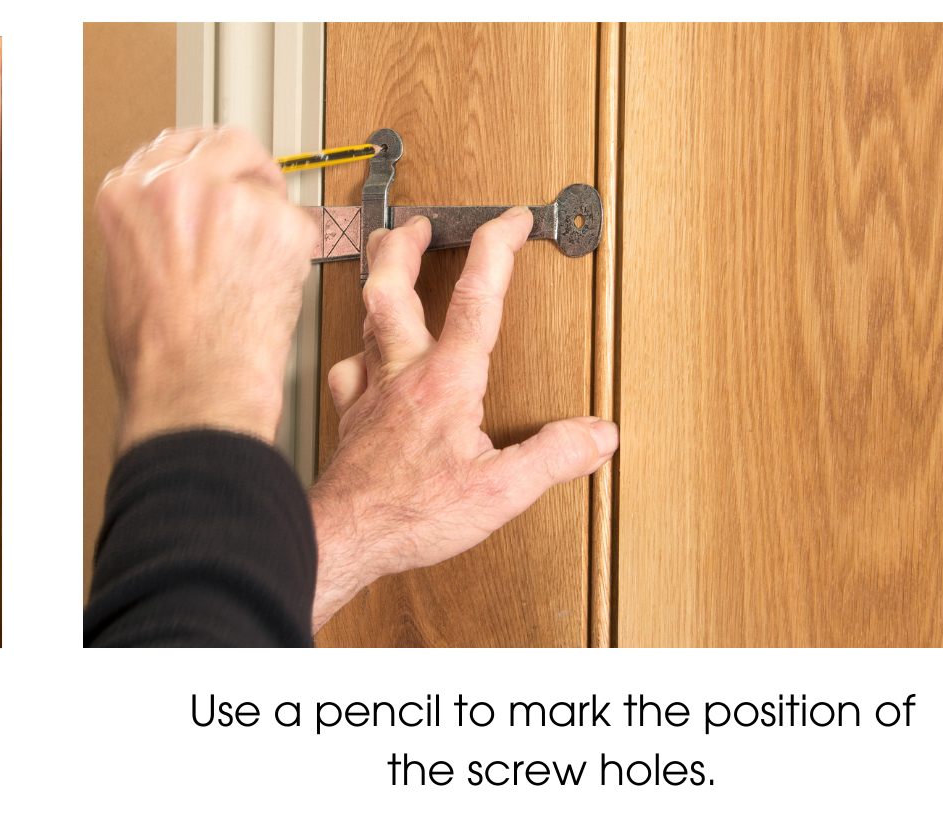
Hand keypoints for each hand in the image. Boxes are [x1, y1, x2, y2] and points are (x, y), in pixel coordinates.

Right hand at [96, 126, 317, 450]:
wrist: (194, 389)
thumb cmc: (156, 354)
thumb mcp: (122, 272)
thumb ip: (147, 226)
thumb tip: (174, 217)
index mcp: (127, 195)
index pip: (170, 146)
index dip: (197, 163)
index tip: (210, 174)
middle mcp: (175, 186)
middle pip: (225, 142)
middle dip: (240, 169)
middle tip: (247, 201)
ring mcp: (230, 199)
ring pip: (265, 183)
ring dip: (265, 217)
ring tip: (250, 268)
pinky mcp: (280, 224)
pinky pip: (295, 221)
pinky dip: (290, 250)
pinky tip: (267, 282)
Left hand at [308, 208, 616, 630]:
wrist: (345, 536)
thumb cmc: (411, 513)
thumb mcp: (500, 491)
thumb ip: (552, 457)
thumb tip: (597, 435)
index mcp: (446, 380)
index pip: (478, 298)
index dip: (497, 249)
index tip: (512, 220)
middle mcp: (402, 374)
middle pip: (393, 290)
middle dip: (405, 247)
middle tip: (416, 223)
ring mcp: (369, 393)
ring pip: (364, 320)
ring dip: (376, 284)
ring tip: (383, 261)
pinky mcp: (349, 418)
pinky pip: (345, 371)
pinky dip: (354, 352)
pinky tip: (359, 356)